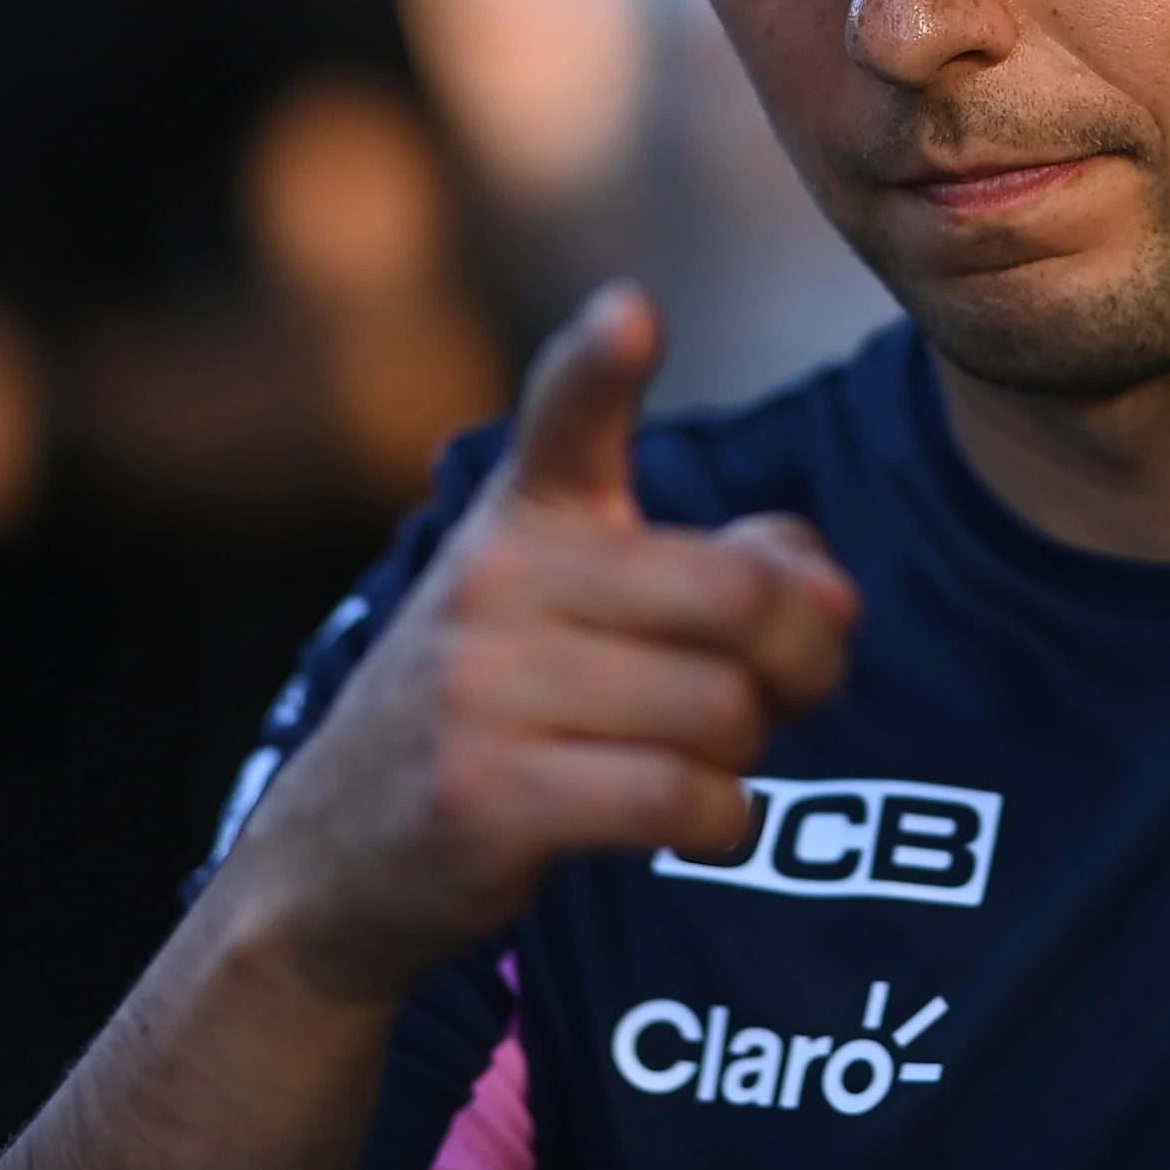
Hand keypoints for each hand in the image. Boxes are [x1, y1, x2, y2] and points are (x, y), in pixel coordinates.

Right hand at [220, 282, 859, 1004]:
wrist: (338, 856)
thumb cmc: (512, 711)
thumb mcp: (594, 614)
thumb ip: (732, 572)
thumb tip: (831, 595)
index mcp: (527, 513)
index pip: (564, 414)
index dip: (601, 362)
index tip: (633, 313)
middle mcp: (495, 577)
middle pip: (735, 599)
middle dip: (806, 657)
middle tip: (797, 692)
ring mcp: (477, 685)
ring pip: (720, 709)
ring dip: (754, 753)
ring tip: (709, 760)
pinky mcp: (482, 795)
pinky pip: (678, 797)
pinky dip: (725, 819)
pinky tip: (699, 818)